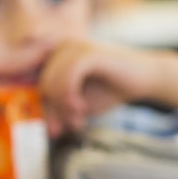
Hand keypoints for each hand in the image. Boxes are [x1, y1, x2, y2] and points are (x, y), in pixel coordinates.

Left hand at [38, 40, 166, 135]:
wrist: (145, 79)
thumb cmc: (109, 90)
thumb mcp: (78, 104)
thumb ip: (59, 111)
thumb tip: (46, 129)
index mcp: (54, 58)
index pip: (32, 82)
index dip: (35, 102)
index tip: (49, 126)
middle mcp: (60, 49)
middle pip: (41, 85)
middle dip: (53, 112)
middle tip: (69, 127)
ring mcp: (73, 48)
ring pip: (51, 82)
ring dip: (62, 107)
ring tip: (77, 119)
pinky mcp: (88, 52)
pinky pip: (67, 77)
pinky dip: (69, 96)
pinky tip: (81, 108)